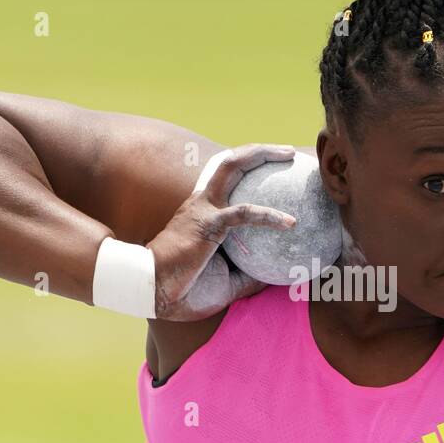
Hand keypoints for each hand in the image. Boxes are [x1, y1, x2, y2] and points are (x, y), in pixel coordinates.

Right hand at [147, 143, 297, 320]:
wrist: (153, 291)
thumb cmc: (185, 289)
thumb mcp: (226, 282)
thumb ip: (249, 275)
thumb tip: (276, 277)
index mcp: (205, 212)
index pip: (229, 180)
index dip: (251, 169)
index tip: (279, 170)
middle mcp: (204, 202)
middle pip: (231, 162)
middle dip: (260, 151)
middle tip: (289, 152)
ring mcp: (205, 209)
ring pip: (232, 167)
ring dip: (261, 155)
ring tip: (290, 154)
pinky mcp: (208, 224)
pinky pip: (244, 213)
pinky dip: (269, 215)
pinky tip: (291, 223)